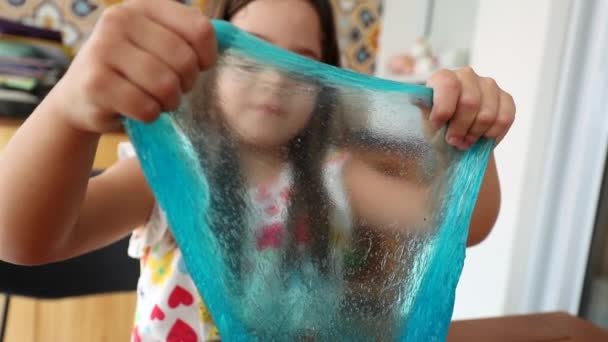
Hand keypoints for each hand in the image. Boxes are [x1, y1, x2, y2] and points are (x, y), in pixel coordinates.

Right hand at [52, 0, 216, 132]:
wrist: (81, 97)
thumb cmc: (133, 72)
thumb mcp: (156, 45)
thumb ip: (186, 40)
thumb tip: (233, 46)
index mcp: (143, 6)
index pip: (200, 29)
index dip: (208, 57)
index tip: (199, 69)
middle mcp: (119, 19)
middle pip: (184, 60)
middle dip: (187, 84)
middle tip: (174, 91)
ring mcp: (102, 48)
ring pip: (165, 85)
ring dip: (169, 102)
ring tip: (158, 101)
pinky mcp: (94, 82)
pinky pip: (146, 107)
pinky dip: (150, 116)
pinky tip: (139, 110)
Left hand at [426, 67, 515, 149]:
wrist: (456, 139)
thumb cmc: (437, 127)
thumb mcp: (425, 119)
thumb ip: (423, 107)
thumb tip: (416, 98)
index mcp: (443, 77)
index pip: (448, 84)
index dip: (444, 108)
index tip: (437, 125)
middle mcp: (466, 75)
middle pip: (470, 102)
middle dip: (460, 128)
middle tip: (453, 141)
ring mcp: (488, 85)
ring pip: (488, 114)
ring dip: (475, 134)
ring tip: (465, 142)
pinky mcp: (505, 98)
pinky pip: (505, 119)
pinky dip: (492, 134)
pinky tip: (481, 138)